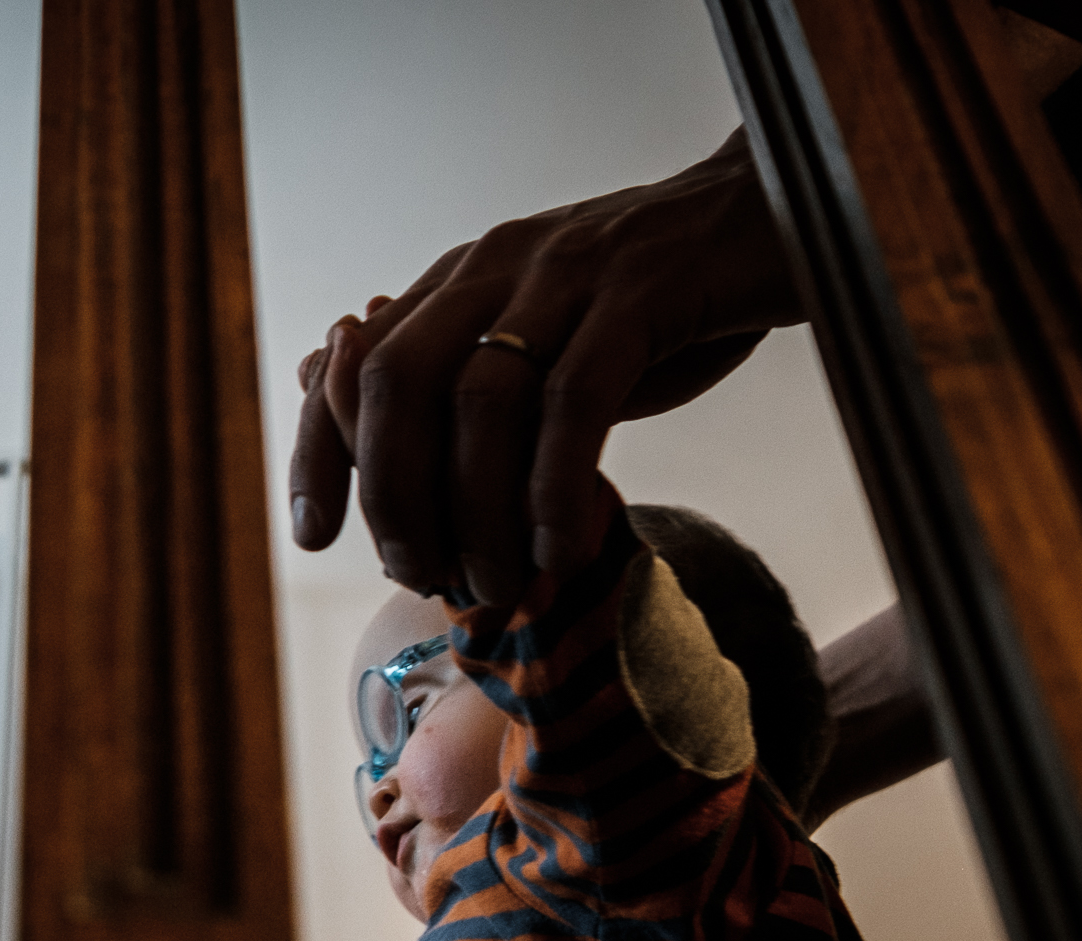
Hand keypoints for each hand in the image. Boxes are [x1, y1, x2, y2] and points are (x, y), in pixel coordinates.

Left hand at [289, 128, 804, 606]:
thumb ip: (468, 391)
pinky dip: (553, 487)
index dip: (317, 451)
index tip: (310, 534)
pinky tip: (557, 550)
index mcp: (460, 280)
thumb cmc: (652, 306)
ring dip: (475, 512)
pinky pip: (575, 402)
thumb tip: (391, 471)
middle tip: (416, 572)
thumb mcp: (542, 345)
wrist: (770, 216)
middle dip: (391, 495)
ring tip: (496, 583)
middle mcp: (496, 268)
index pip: (353, 367)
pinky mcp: (643, 295)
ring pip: (482, 403)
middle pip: (398, 385)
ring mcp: (566, 277)